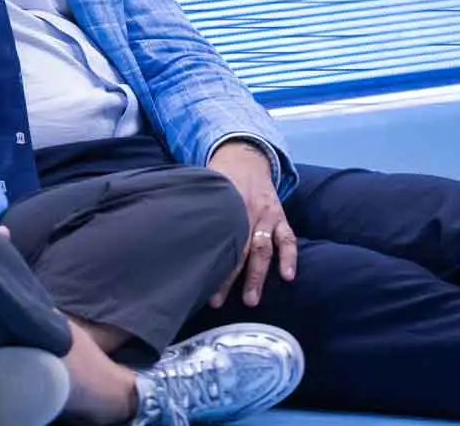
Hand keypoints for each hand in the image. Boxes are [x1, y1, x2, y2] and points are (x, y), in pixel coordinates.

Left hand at [207, 141, 295, 307]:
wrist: (246, 158)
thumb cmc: (219, 181)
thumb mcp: (205, 188)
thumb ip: (194, 208)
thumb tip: (169, 232)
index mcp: (223, 204)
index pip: (215, 237)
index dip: (207, 260)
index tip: (197, 282)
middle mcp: (245, 211)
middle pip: (237, 248)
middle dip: (228, 277)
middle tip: (217, 301)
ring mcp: (266, 215)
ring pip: (262, 248)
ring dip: (257, 275)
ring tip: (251, 299)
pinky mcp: (280, 217)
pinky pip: (287, 238)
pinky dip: (289, 257)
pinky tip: (288, 276)